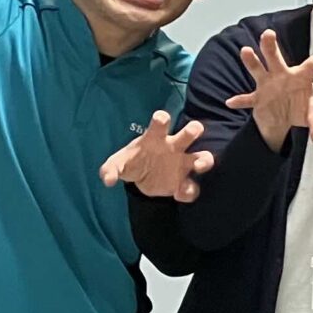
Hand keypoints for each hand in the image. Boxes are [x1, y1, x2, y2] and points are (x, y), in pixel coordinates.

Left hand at [98, 111, 212, 201]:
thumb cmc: (132, 163)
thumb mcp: (117, 165)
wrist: (142, 180)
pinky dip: (188, 191)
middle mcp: (174, 148)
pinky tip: (179, 194)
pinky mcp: (185, 183)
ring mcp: (183, 164)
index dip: (162, 119)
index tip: (161, 118)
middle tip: (194, 131)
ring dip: (204, 160)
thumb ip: (110, 170)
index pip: (161, 123)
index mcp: (156, 138)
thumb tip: (107, 180)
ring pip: (203, 158)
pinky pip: (193, 187)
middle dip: (193, 130)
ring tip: (198, 166)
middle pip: (189, 133)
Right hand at [224, 28, 312, 150]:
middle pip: (276, 57)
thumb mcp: (311, 116)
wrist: (283, 118)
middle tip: (268, 33)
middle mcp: (283, 75)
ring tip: (246, 51)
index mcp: (302, 76)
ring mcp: (268, 84)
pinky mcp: (258, 98)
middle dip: (270, 46)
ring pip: (258, 69)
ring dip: (251, 61)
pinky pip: (248, 99)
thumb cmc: (301, 108)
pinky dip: (241, 101)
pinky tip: (231, 103)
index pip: (312, 64)